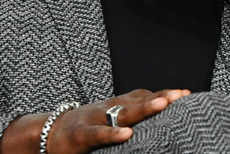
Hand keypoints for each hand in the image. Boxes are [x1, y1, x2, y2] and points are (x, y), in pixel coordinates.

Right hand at [0, 88, 189, 153]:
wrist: (44, 134)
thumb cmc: (80, 130)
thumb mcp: (105, 119)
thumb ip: (127, 116)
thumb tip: (155, 118)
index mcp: (114, 106)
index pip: (142, 97)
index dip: (163, 95)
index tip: (185, 94)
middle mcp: (107, 109)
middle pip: (137, 101)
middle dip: (160, 98)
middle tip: (181, 96)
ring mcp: (94, 119)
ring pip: (122, 113)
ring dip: (143, 109)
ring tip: (163, 105)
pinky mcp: (80, 135)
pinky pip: (99, 133)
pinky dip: (113, 133)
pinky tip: (128, 135)